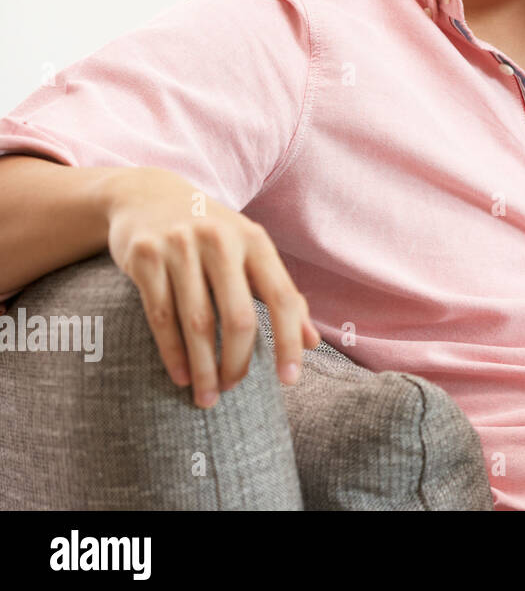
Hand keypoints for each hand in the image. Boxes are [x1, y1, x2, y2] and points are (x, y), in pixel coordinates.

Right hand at [103, 166, 319, 407]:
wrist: (146, 194)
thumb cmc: (210, 233)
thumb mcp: (249, 251)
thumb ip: (280, 293)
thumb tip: (313, 343)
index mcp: (255, 240)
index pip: (282, 298)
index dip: (289, 341)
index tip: (289, 380)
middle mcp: (220, 240)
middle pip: (238, 317)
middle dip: (238, 362)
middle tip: (233, 389)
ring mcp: (180, 246)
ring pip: (197, 323)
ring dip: (203, 368)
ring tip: (208, 396)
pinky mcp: (145, 257)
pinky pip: (161, 316)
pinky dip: (172, 353)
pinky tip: (181, 376)